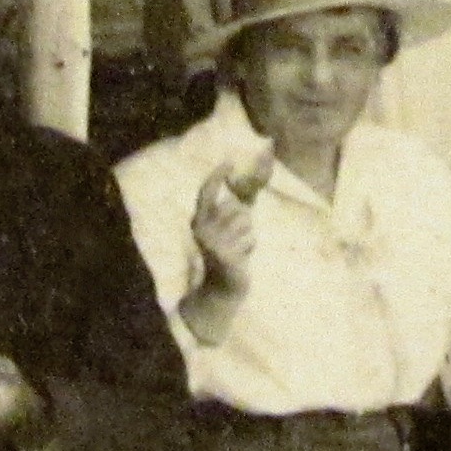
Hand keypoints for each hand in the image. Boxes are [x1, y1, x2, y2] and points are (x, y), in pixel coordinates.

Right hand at [190, 149, 273, 296]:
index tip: (229, 162)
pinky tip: (240, 259)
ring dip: (248, 235)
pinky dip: (250, 248)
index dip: (216, 176)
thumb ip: (235, 206)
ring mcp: (213, 242)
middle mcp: (202, 229)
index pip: (206, 192)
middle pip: (237, 208)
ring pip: (246, 223)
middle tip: (235, 238)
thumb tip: (251, 182)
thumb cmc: (228, 252)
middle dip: (244, 221)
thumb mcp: (227, 227)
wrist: (221, 287)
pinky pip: (251, 239)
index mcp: (199, 220)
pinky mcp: (226, 255)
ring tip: (237, 248)